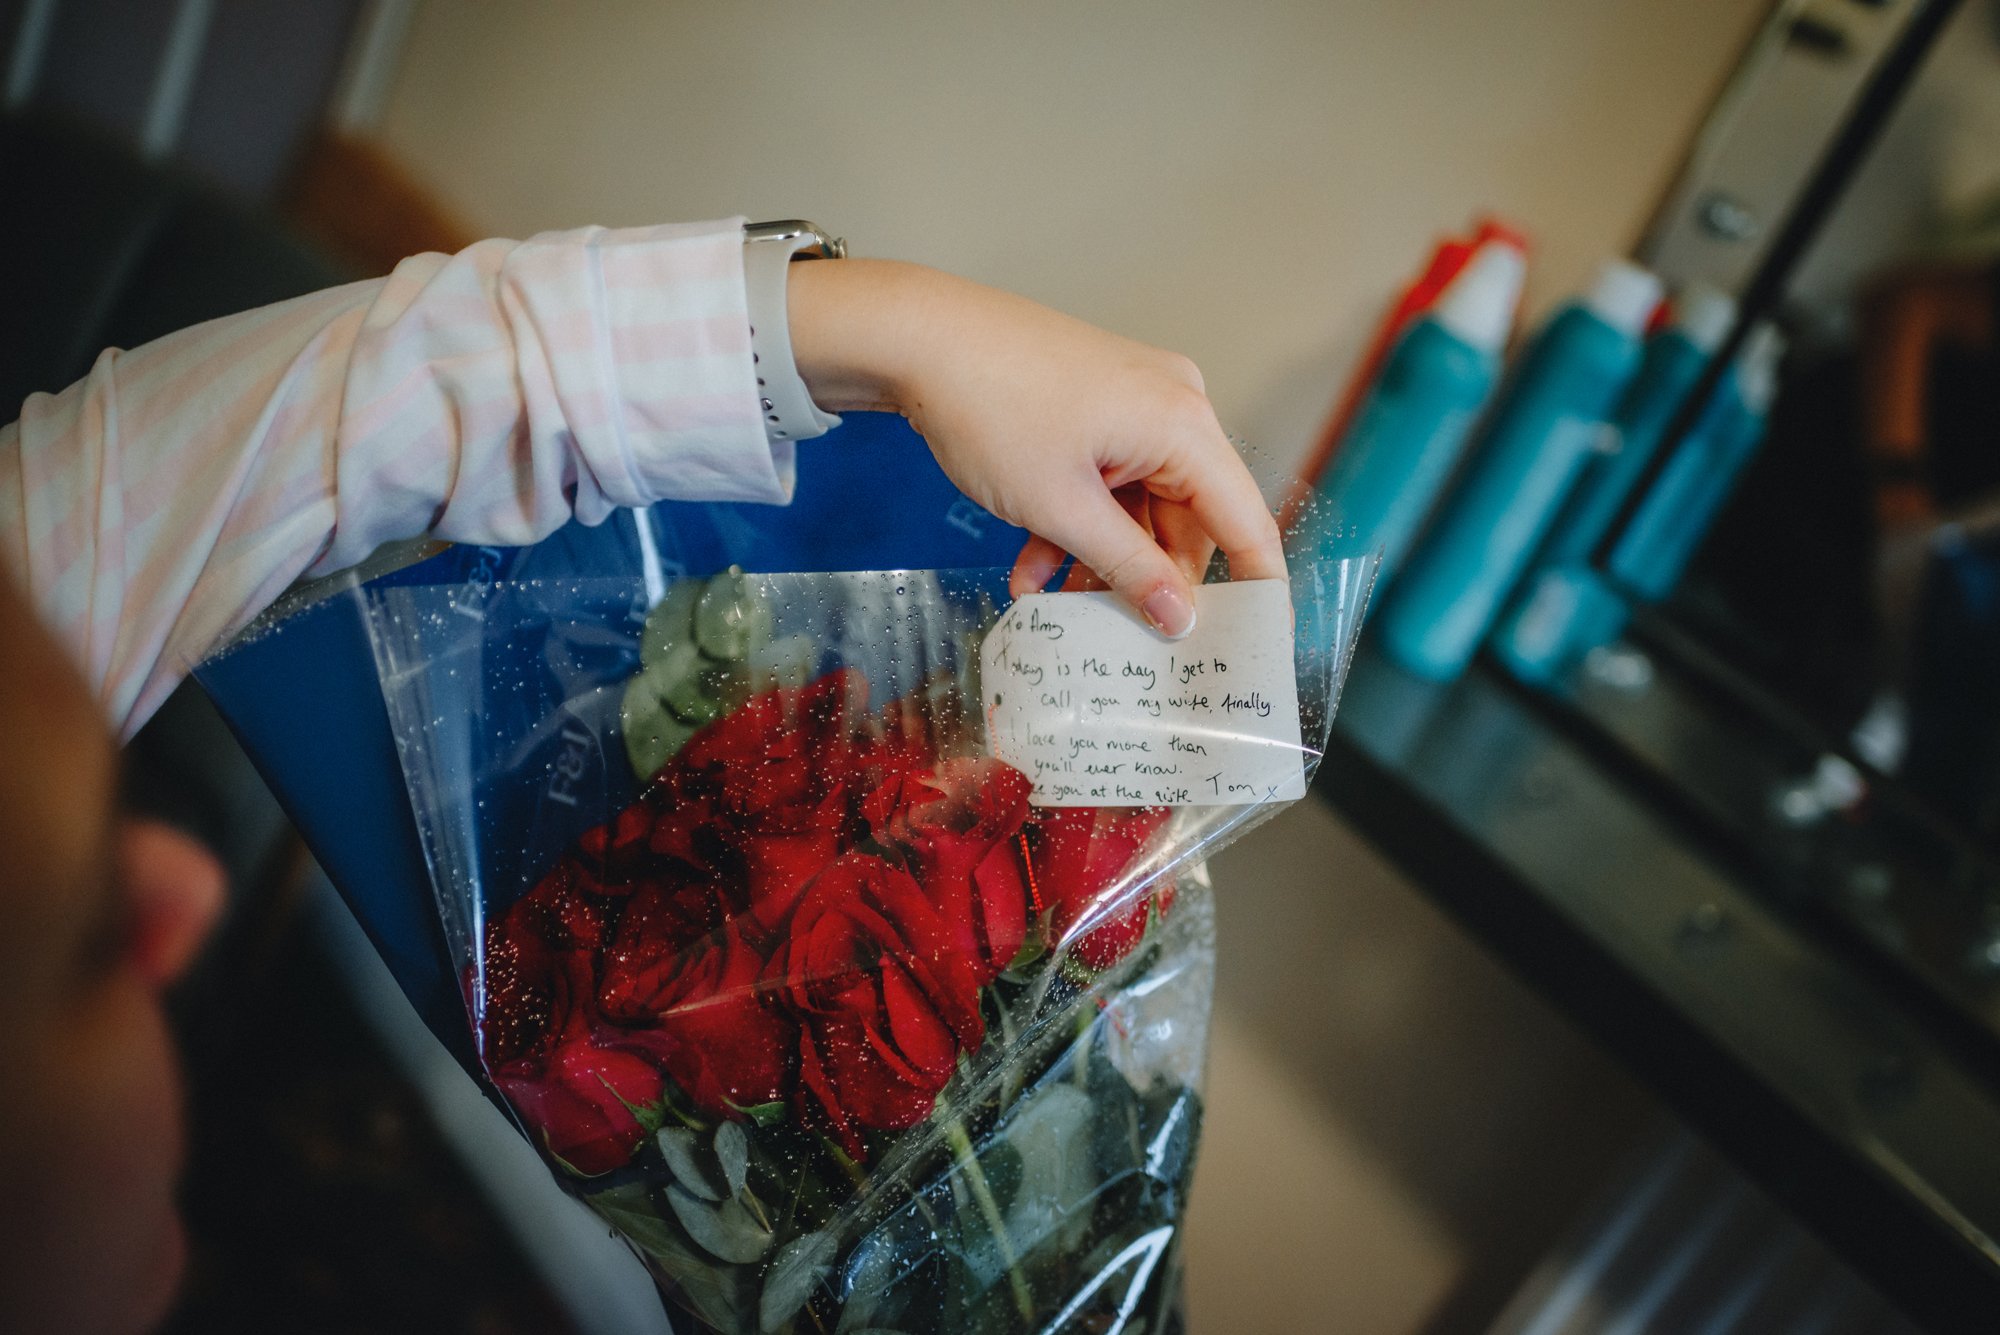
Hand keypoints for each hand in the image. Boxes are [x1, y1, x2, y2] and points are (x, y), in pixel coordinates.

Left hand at [786, 260, 1284, 636]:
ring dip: (1100, 559)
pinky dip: (1076, 524)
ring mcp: (1134, 402)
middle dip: (1148, 580)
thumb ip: (1129, 568)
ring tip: (1054, 607)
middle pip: (1189, 520)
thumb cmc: (990, 406)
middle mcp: (1173, 406)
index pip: (1246, 523)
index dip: (1254, 590)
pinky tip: (1031, 567)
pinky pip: (1108, 481)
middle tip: (1119, 636)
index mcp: (1183, 425)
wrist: (918, 337)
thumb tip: (1180, 617)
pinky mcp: (1098, 406)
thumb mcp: (1062, 508)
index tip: (1250, 645)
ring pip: (1140, 508)